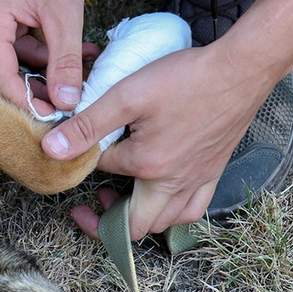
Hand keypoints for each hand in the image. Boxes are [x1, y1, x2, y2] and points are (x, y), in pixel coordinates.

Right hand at [0, 0, 97, 114]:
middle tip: (64, 102)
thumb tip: (67, 101)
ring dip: (44, 72)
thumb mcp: (64, 15)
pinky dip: (42, 55)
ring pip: (11, 64)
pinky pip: (16, 49)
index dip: (25, 102)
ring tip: (77, 75)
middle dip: (36, 88)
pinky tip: (71, 57)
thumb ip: (65, 62)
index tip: (50, 116)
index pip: (0, 78)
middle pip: (2, 74)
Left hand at [42, 44, 276, 240]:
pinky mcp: (213, 173)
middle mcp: (173, 184)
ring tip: (120, 199)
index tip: (78, 146)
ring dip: (139, 220)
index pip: (103, 173)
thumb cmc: (186, 78)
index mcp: (148, 166)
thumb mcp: (127, 96)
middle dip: (106, 221)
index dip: (86, 162)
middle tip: (89, 205)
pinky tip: (164, 198)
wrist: (241, 68)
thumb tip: (51, 150)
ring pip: (165, 223)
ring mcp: (197, 182)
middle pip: (136, 224)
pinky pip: (192, 211)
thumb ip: (87, 125)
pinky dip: (174, 214)